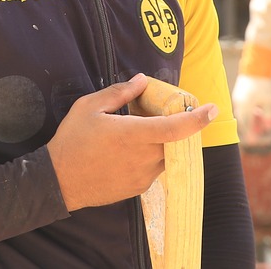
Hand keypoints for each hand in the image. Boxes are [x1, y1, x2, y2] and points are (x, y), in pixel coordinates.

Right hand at [46, 73, 217, 211]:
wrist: (58, 181)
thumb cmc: (72, 140)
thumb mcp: (90, 107)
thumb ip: (120, 93)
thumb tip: (142, 81)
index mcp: (135, 134)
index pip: (177, 128)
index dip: (198, 119)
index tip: (212, 109)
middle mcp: (144, 158)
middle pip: (174, 141)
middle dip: (173, 127)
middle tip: (155, 115)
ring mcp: (142, 176)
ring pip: (165, 156)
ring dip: (160, 143)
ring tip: (137, 133)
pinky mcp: (137, 189)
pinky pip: (153, 169)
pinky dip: (149, 157)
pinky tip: (127, 151)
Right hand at [231, 74, 270, 144]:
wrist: (255, 67)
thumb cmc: (263, 84)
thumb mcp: (269, 102)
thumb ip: (268, 116)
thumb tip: (268, 128)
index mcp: (245, 107)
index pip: (246, 125)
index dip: (250, 135)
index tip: (253, 143)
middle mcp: (238, 104)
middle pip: (243, 121)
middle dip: (250, 129)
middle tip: (258, 135)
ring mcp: (236, 99)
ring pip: (242, 114)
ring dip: (250, 120)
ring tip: (260, 121)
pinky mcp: (237, 95)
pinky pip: (242, 108)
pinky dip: (248, 112)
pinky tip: (257, 111)